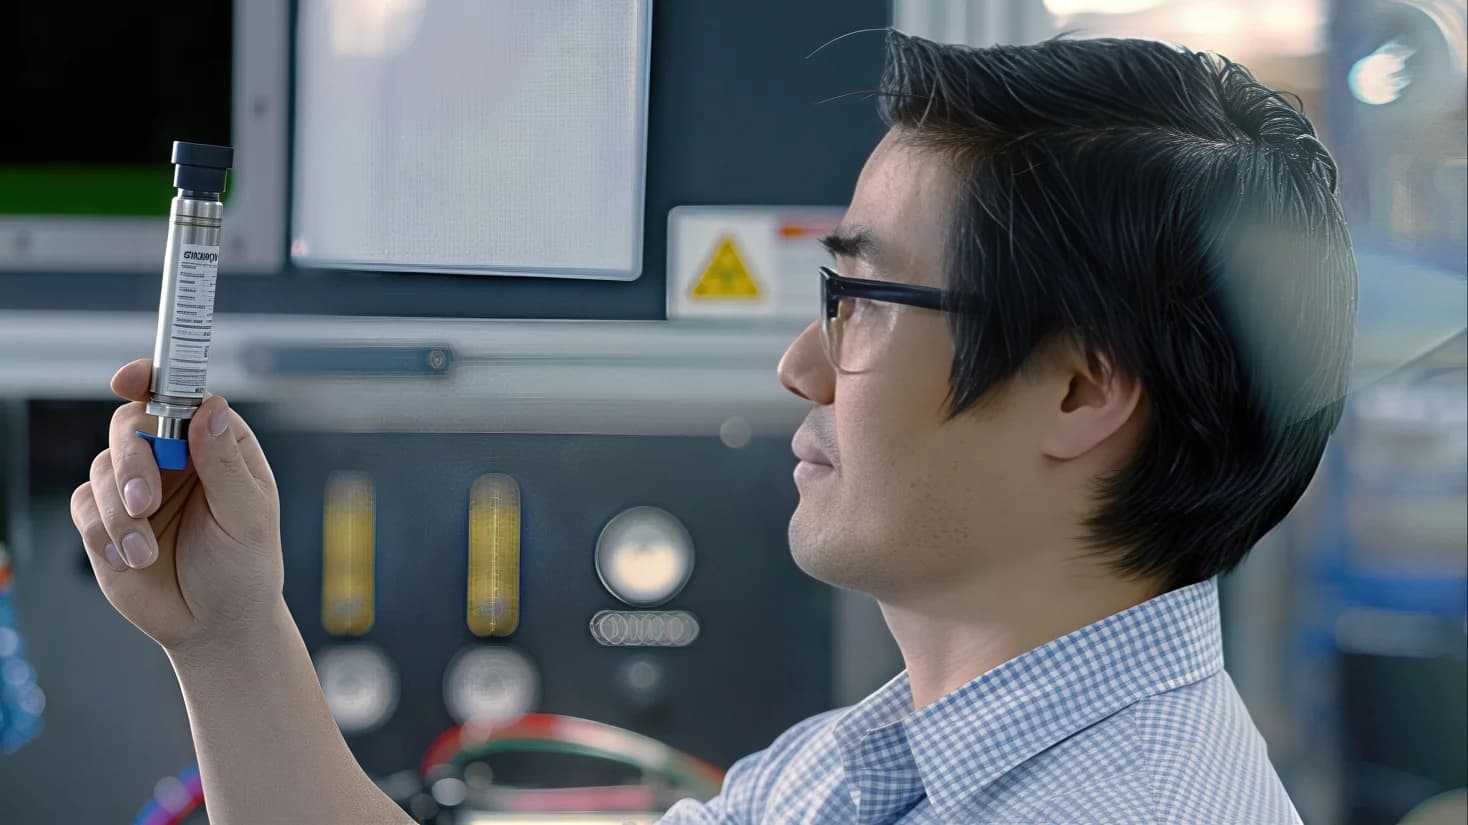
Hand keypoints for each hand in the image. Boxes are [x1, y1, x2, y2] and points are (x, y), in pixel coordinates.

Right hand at [70, 359, 282, 653]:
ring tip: (146, 551)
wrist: (215, 624)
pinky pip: (84, 507)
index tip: (129, 380)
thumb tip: (210, 408)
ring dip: (119, 512)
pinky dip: (102, 533)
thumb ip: (225, 462)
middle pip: (130, 425)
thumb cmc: (244, 567)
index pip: (180, 395)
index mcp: (215, 444)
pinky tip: (131, 558)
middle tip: (143, 501)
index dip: (151, 378)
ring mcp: (136, 486)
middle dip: (131, 462)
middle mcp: (173, 458)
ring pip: (103, 468)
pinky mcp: (106, 519)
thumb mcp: (248, 515)